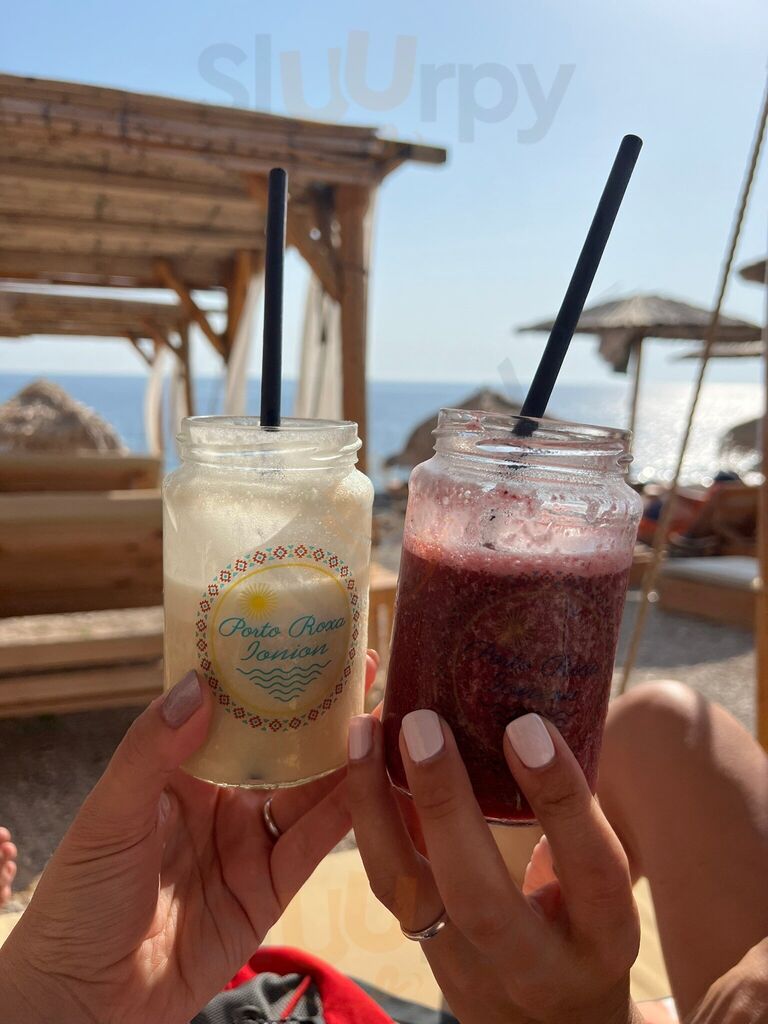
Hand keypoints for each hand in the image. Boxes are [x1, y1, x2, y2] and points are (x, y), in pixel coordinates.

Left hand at [0, 653, 377, 1023]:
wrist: (86, 1002)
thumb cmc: (78, 901)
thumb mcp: (109, 816)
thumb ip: (151, 750)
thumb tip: (199, 684)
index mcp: (178, 772)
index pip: (230, 712)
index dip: (265, 678)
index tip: (300, 642)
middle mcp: (218, 802)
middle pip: (279, 748)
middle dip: (319, 712)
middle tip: (363, 670)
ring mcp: (246, 845)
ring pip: (306, 792)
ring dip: (344, 757)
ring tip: (384, 718)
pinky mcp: (268, 890)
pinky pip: (312, 845)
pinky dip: (345, 814)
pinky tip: (373, 781)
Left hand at [347, 709, 642, 1023]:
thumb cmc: (587, 930)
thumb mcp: (606, 887)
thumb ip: (575, 816)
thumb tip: (535, 706)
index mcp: (604, 935)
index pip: (590, 871)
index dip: (559, 799)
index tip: (526, 727)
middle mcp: (535, 964)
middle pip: (481, 899)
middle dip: (445, 806)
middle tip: (422, 724)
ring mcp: (468, 968)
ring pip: (408, 894)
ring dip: (377, 806)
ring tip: (366, 729)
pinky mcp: (423, 954)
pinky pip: (386, 883)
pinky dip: (368, 815)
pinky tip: (359, 759)